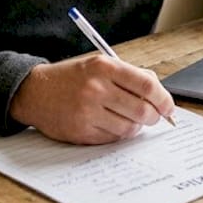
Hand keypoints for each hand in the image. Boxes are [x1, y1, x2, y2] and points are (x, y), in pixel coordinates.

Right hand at [8, 54, 174, 143]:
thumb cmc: (72, 78)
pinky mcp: (81, 131)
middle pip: (142, 109)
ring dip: (136, 126)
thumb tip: (158, 90)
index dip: (163, 98)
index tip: (168, 107)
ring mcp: (87, 112)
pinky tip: (113, 124)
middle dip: (154, 116)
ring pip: (130, 127)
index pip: (146, 84)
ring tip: (130, 119)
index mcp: (104, 67)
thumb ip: (129, 75)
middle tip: (154, 116)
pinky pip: (113, 138)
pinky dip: (119, 134)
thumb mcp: (99, 65)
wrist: (35, 92)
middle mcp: (96, 88)